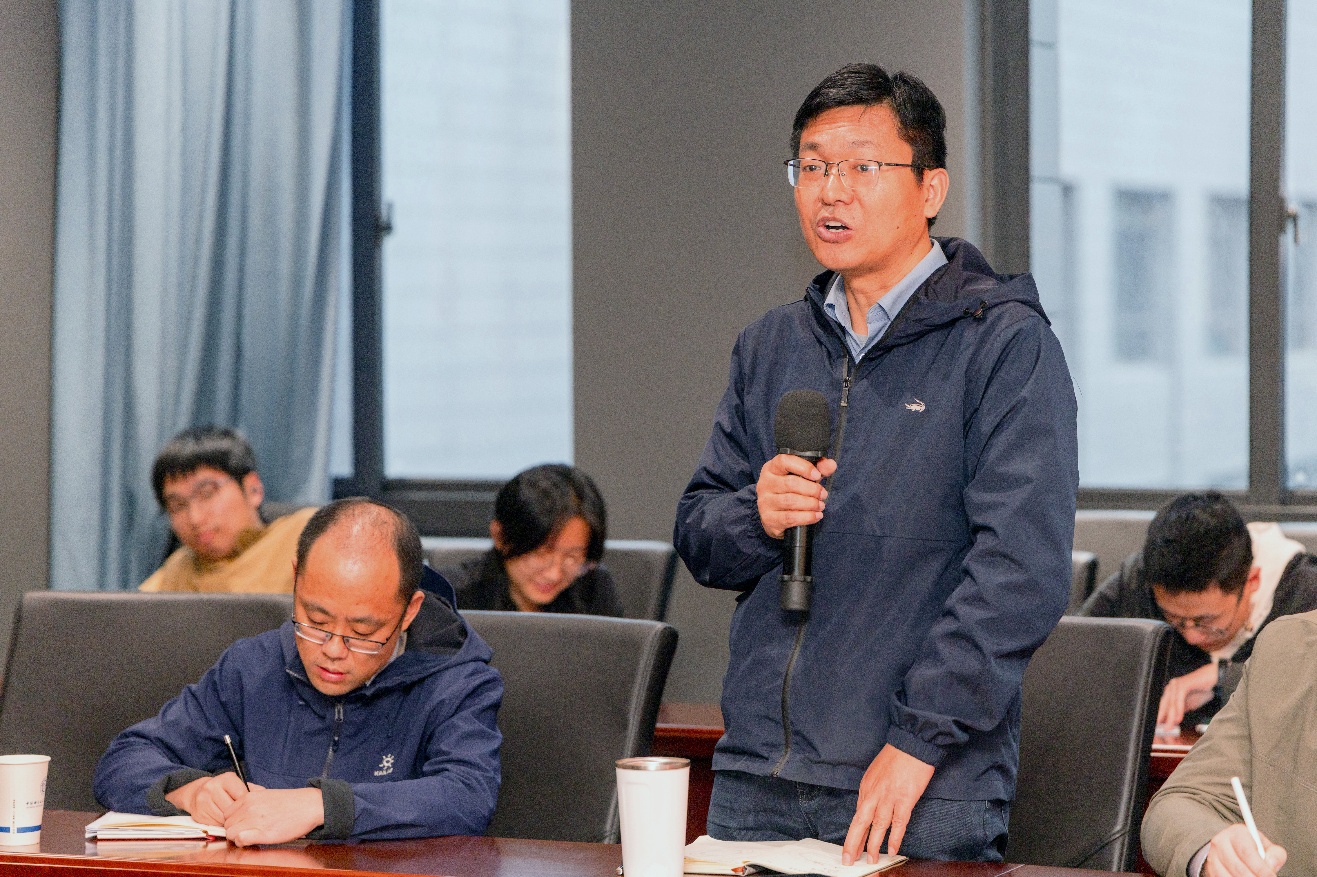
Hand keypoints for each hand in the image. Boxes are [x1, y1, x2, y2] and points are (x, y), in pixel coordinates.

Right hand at [164, 773, 253, 826]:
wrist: (197, 793)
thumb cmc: (224, 790)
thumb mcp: (237, 786)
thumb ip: (252, 790)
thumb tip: (265, 797)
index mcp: (227, 779)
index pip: (243, 796)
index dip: (248, 805)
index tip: (250, 809)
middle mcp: (212, 787)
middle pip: (232, 808)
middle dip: (238, 814)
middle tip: (242, 817)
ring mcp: (203, 800)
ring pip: (223, 818)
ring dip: (230, 821)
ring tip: (232, 819)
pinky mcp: (198, 814)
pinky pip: (214, 825)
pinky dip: (220, 825)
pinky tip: (222, 821)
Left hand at [222, 787, 323, 846]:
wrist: (309, 806)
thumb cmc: (290, 802)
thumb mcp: (266, 794)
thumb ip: (251, 798)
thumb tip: (240, 806)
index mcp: (249, 797)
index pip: (226, 812)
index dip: (233, 820)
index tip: (242, 823)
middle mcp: (249, 807)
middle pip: (227, 824)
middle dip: (235, 829)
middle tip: (248, 831)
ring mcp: (255, 820)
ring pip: (230, 833)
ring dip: (238, 837)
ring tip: (251, 836)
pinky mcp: (262, 833)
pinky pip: (240, 839)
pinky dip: (243, 842)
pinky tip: (254, 840)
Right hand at [756, 455, 836, 538]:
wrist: (774, 516)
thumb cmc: (789, 492)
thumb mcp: (802, 477)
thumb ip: (818, 469)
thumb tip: (831, 464)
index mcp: (771, 468)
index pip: (784, 461)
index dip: (803, 467)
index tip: (817, 475)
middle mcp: (765, 484)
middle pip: (790, 483)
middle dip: (812, 489)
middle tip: (823, 494)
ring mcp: (765, 502)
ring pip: (791, 501)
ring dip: (811, 504)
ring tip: (820, 505)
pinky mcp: (768, 519)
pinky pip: (790, 518)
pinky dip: (807, 517)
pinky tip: (816, 516)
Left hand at [842, 744, 934, 864]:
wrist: (911, 744)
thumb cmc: (896, 756)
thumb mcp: (875, 772)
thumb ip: (872, 791)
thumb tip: (870, 807)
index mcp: (866, 787)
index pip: (858, 814)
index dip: (854, 833)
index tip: (850, 847)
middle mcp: (873, 794)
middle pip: (860, 822)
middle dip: (853, 842)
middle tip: (848, 859)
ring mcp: (888, 797)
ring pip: (878, 825)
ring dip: (873, 844)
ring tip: (870, 860)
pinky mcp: (905, 799)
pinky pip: (898, 822)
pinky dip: (895, 837)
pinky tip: (892, 849)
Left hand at [1158, 663, 1219, 727]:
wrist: (1214, 679)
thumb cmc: (1203, 690)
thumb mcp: (1191, 704)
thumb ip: (1181, 710)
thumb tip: (1173, 720)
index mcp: (1171, 691)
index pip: (1164, 706)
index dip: (1162, 716)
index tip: (1160, 727)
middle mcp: (1171, 687)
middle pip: (1165, 705)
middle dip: (1164, 718)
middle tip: (1165, 730)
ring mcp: (1176, 685)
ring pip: (1171, 703)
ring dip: (1171, 716)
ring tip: (1170, 726)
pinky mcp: (1183, 684)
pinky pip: (1179, 699)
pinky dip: (1178, 709)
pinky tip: (1178, 718)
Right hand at [1203, 824, 1285, 876]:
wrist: (1231, 847)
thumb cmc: (1252, 847)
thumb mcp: (1266, 846)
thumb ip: (1274, 854)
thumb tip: (1270, 866)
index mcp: (1237, 833)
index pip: (1247, 853)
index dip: (1260, 868)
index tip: (1271, 876)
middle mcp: (1221, 842)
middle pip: (1238, 867)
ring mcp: (1213, 856)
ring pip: (1228, 875)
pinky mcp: (1210, 868)